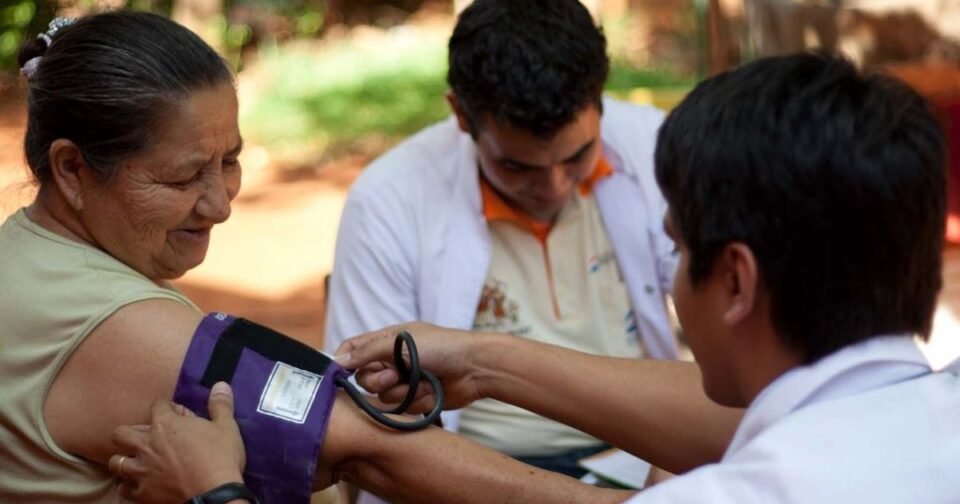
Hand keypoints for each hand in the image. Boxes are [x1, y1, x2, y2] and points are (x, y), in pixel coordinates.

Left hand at [109, 382, 245, 502]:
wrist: (214, 495)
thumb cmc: (220, 457)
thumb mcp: (227, 427)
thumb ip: (220, 405)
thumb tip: (221, 384)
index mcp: (166, 424)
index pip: (157, 406)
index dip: (168, 408)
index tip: (178, 415)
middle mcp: (146, 444)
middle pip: (121, 433)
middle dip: (130, 433)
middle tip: (146, 438)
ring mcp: (141, 470)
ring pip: (116, 461)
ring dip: (125, 460)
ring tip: (137, 461)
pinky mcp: (142, 493)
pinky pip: (124, 489)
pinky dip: (129, 486)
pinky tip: (139, 484)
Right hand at [335, 322, 498, 411]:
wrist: (476, 368)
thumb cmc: (442, 347)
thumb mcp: (401, 343)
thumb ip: (368, 352)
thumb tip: (338, 360)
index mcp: (386, 341)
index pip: (354, 349)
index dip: (344, 362)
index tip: (341, 375)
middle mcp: (391, 362)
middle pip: (364, 379)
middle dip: (379, 381)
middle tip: (395, 375)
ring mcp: (403, 381)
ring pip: (383, 397)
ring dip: (402, 392)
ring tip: (422, 382)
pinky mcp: (415, 400)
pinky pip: (402, 409)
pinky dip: (416, 401)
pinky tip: (431, 392)